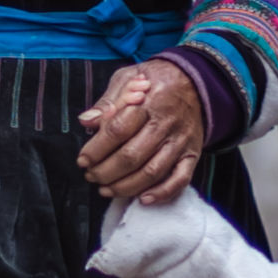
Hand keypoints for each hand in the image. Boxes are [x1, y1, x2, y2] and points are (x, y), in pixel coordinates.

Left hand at [74, 56, 210, 205]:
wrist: (195, 81)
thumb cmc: (154, 81)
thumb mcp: (127, 78)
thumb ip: (107, 101)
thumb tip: (85, 121)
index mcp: (146, 103)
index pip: (118, 130)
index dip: (97, 149)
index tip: (83, 160)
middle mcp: (165, 124)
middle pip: (132, 156)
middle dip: (106, 172)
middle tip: (91, 176)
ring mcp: (180, 142)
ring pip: (153, 172)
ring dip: (126, 186)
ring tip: (106, 190)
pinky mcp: (192, 154)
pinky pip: (181, 179)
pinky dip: (163, 193)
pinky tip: (143, 199)